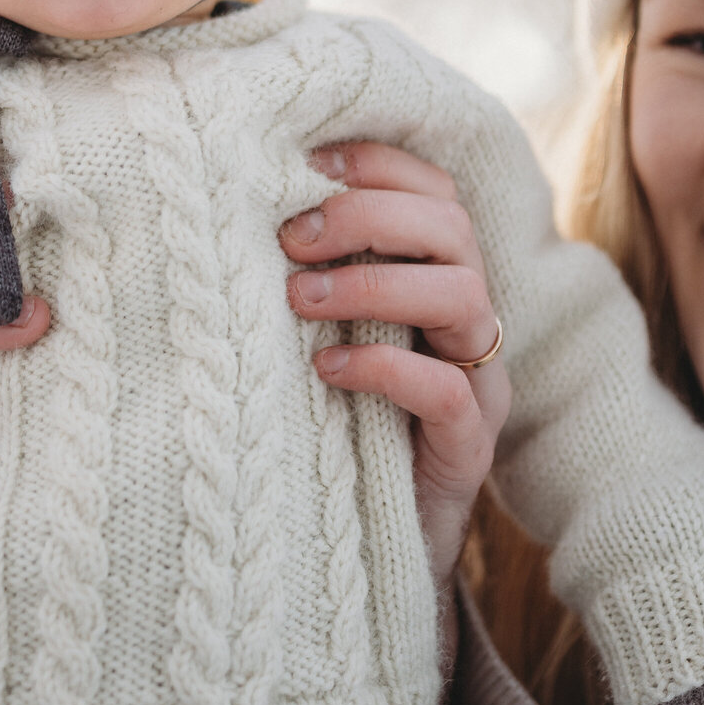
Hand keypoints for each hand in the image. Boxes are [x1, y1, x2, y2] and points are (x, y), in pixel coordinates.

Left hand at [280, 141, 510, 671]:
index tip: (308, 159)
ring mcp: (479, 382)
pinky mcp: (471, 448)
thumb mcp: (314, 335)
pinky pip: (450, 392)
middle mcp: (468, 321)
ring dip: (373, 283)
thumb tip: (224, 205)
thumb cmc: (328, 421)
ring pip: (463, 296)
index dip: (379, 161)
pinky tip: (326, 369)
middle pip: (453, 226)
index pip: (434, 190)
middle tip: (292, 235)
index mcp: (435, 276)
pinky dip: (386, 367)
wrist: (362, 546)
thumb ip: (300, 274)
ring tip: (298, 300)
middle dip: (368, 216)